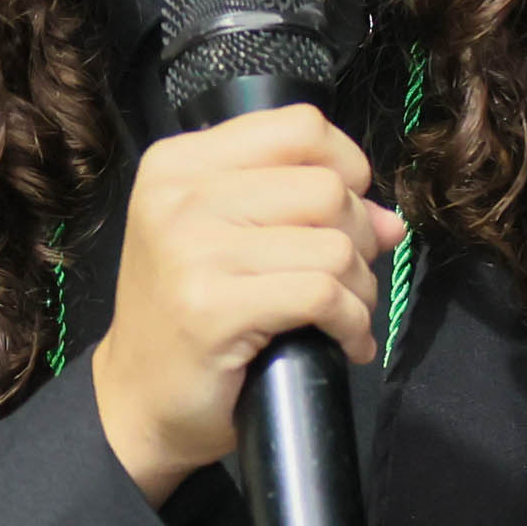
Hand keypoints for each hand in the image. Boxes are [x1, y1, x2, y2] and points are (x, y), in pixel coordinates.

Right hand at [91, 106, 399, 503]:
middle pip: (326, 187)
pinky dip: (353, 324)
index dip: (347, 166)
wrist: (137, 398)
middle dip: (358, 238)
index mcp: (181, 164)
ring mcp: (193, 251)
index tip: (345, 211)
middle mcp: (181, 196)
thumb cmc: (189, 314)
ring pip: (334, 245)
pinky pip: (324, 296)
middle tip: (345, 278)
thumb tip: (389, 219)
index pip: (300, 127)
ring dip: (360, 289)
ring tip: (344, 315)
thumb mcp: (232, 241)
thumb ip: (303, 212)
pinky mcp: (213, 307)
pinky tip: (345, 342)